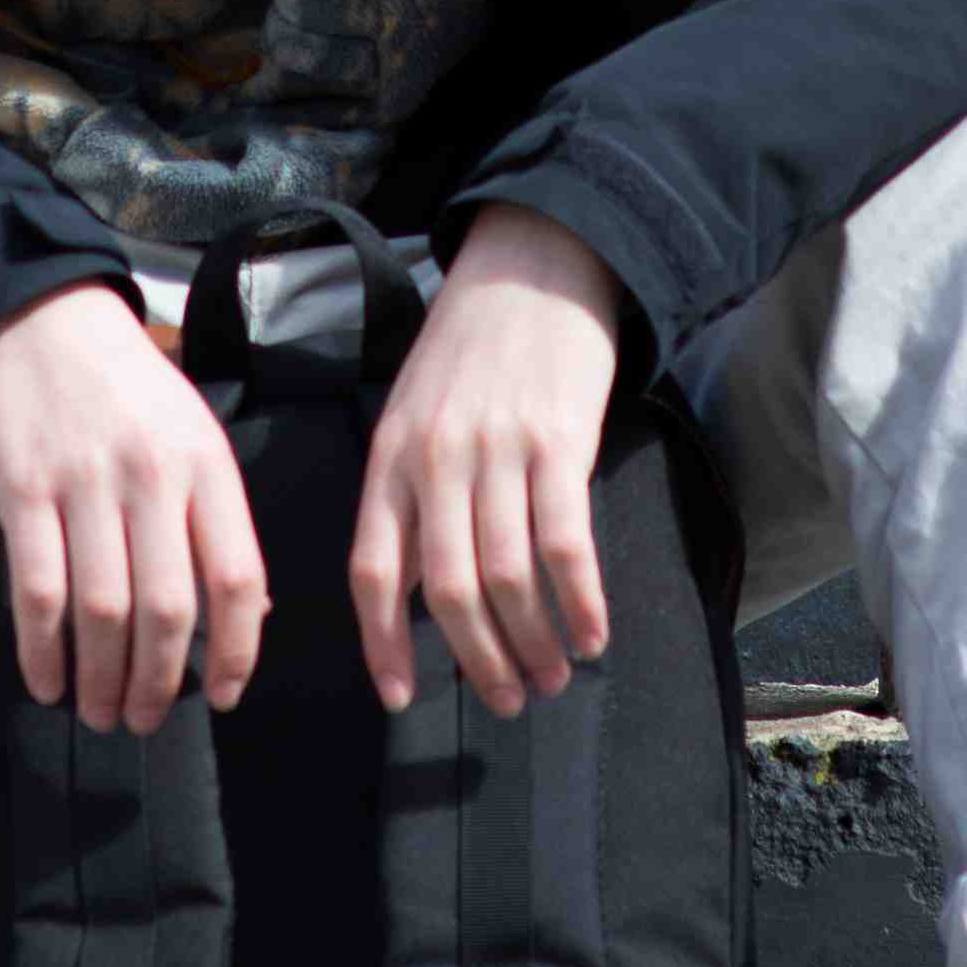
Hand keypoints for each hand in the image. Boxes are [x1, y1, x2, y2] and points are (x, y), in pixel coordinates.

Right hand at [0, 280, 264, 733]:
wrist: (32, 314)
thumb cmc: (119, 382)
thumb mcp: (189, 431)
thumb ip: (216, 515)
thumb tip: (246, 610)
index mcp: (206, 464)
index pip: (236, 578)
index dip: (236, 652)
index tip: (224, 697)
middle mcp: (152, 477)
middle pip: (168, 610)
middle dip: (160, 684)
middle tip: (147, 721)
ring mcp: (85, 483)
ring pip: (103, 612)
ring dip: (103, 679)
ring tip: (100, 713)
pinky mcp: (22, 490)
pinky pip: (37, 591)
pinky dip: (42, 650)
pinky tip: (46, 681)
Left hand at [356, 203, 628, 718]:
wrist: (531, 265)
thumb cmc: (470, 351)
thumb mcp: (413, 418)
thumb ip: (410, 500)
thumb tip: (419, 594)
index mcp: (388, 460)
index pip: (373, 573)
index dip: (384, 644)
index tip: (400, 697)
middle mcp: (435, 461)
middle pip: (448, 591)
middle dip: (479, 660)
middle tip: (506, 701)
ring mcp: (496, 452)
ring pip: (508, 579)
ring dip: (534, 644)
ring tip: (553, 678)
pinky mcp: (559, 442)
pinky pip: (566, 544)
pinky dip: (581, 602)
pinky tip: (594, 634)